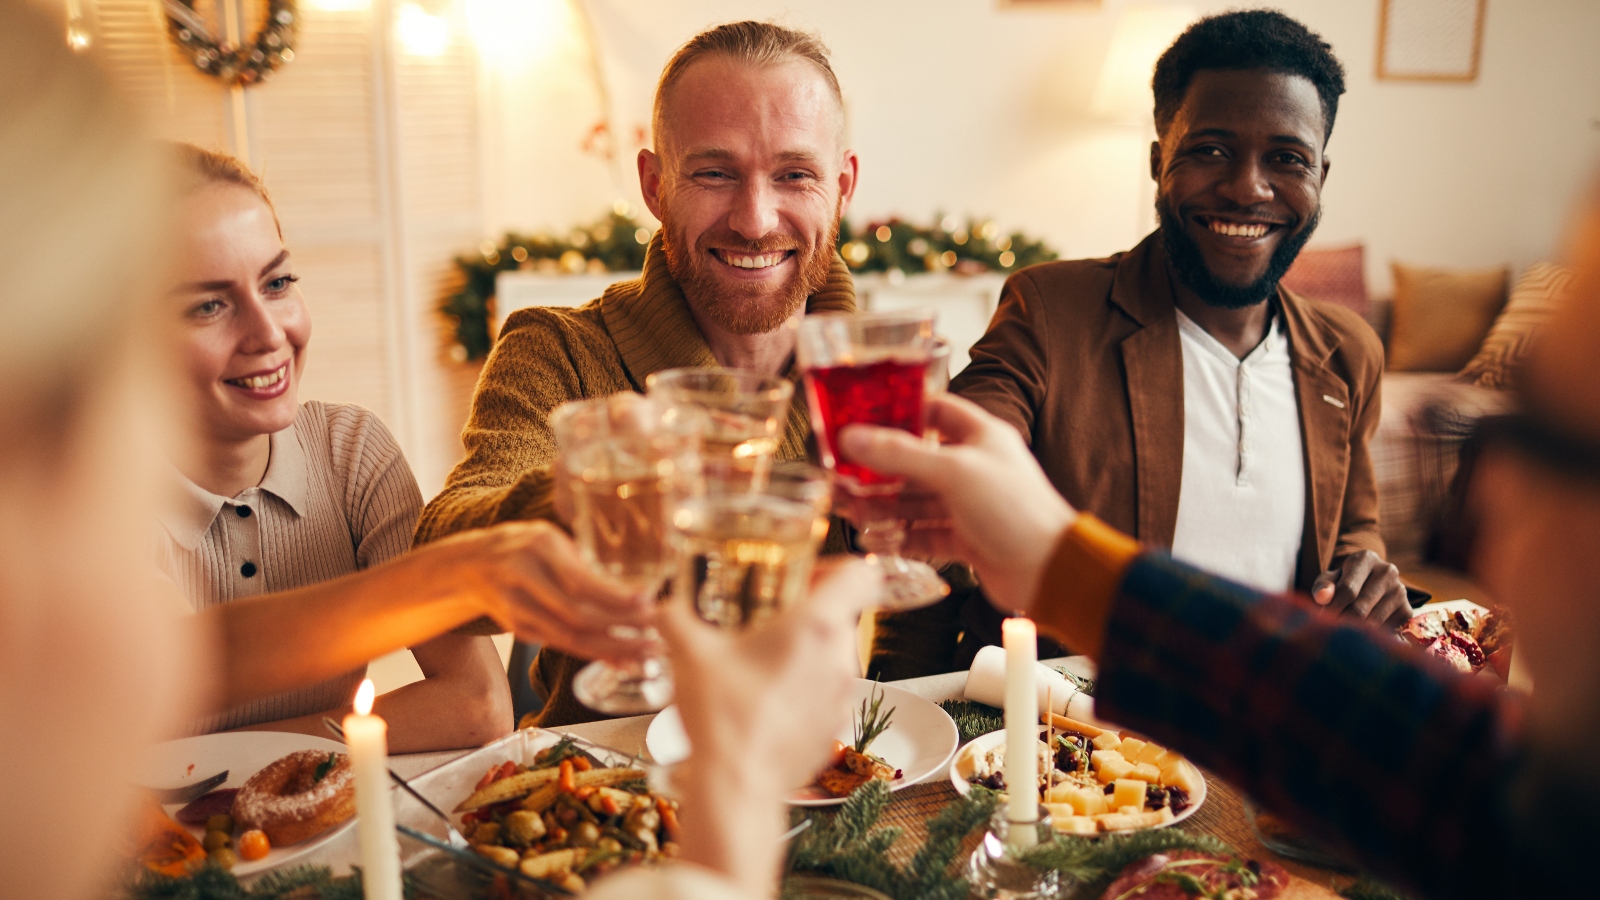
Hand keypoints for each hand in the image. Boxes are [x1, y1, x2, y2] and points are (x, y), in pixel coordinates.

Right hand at [433, 520, 657, 660]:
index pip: (579, 579)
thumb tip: (633, 588)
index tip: (647, 602)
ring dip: (612, 648)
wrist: (468, 565)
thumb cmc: (523, 545)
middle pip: (577, 615)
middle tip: (657, 634)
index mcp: (539, 545)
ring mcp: (517, 607)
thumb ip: (582, 559)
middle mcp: (524, 577)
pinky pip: (561, 644)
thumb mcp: (550, 537)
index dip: (614, 597)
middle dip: (621, 629)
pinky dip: (594, 654)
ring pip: (569, 637)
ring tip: (647, 651)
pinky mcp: (517, 628)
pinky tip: (621, 657)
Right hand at [659, 560, 880, 894]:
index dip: (837, 566)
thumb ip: (676, 618)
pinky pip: (826, 693)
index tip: (805, 574)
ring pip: (833, 656)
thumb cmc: (721, 714)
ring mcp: (843, 696)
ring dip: (805, 653)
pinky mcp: (834, 728)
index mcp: (816, 625)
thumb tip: (662, 606)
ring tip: (761, 663)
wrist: (736, 786)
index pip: (861, 574)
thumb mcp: (689, 654)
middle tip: (766, 619)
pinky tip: (766, 700)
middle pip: (841, 616)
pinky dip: (804, 690)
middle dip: (807, 613)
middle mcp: (841, 657)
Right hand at [837, 393, 1075, 613]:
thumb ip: (899, 454)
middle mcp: (974, 468)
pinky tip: (876, 539)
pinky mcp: (965, 538)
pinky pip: (923, 532)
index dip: (901, 413)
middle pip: (916, 461)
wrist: (1049, 569)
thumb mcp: (953, 472)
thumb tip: (852, 437)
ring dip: (883, 506)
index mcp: (980, 437)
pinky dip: (900, 536)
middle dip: (878, 470)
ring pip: (915, 500)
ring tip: (850, 511)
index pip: (936, 412)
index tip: (864, 420)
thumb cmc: (1015, 510)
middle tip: (842, 477)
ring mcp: (969, 505)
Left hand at [1311, 550, 1410, 625]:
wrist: (1367, 587)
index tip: (1323, 619)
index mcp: (1365, 558)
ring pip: (1373, 622)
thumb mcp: (1329, 580)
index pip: (1348, 589)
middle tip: (1332, 630)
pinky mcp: (1407, 609)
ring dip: (1355, 631)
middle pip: (1360, 608)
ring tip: (1344, 631)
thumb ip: (1323, 586)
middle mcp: (1387, 571)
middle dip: (1342, 622)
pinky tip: (1364, 631)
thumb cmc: (1343, 582)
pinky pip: (1387, 630)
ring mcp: (1400, 590)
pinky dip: (1373, 635)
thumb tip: (1321, 597)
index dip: (1332, 608)